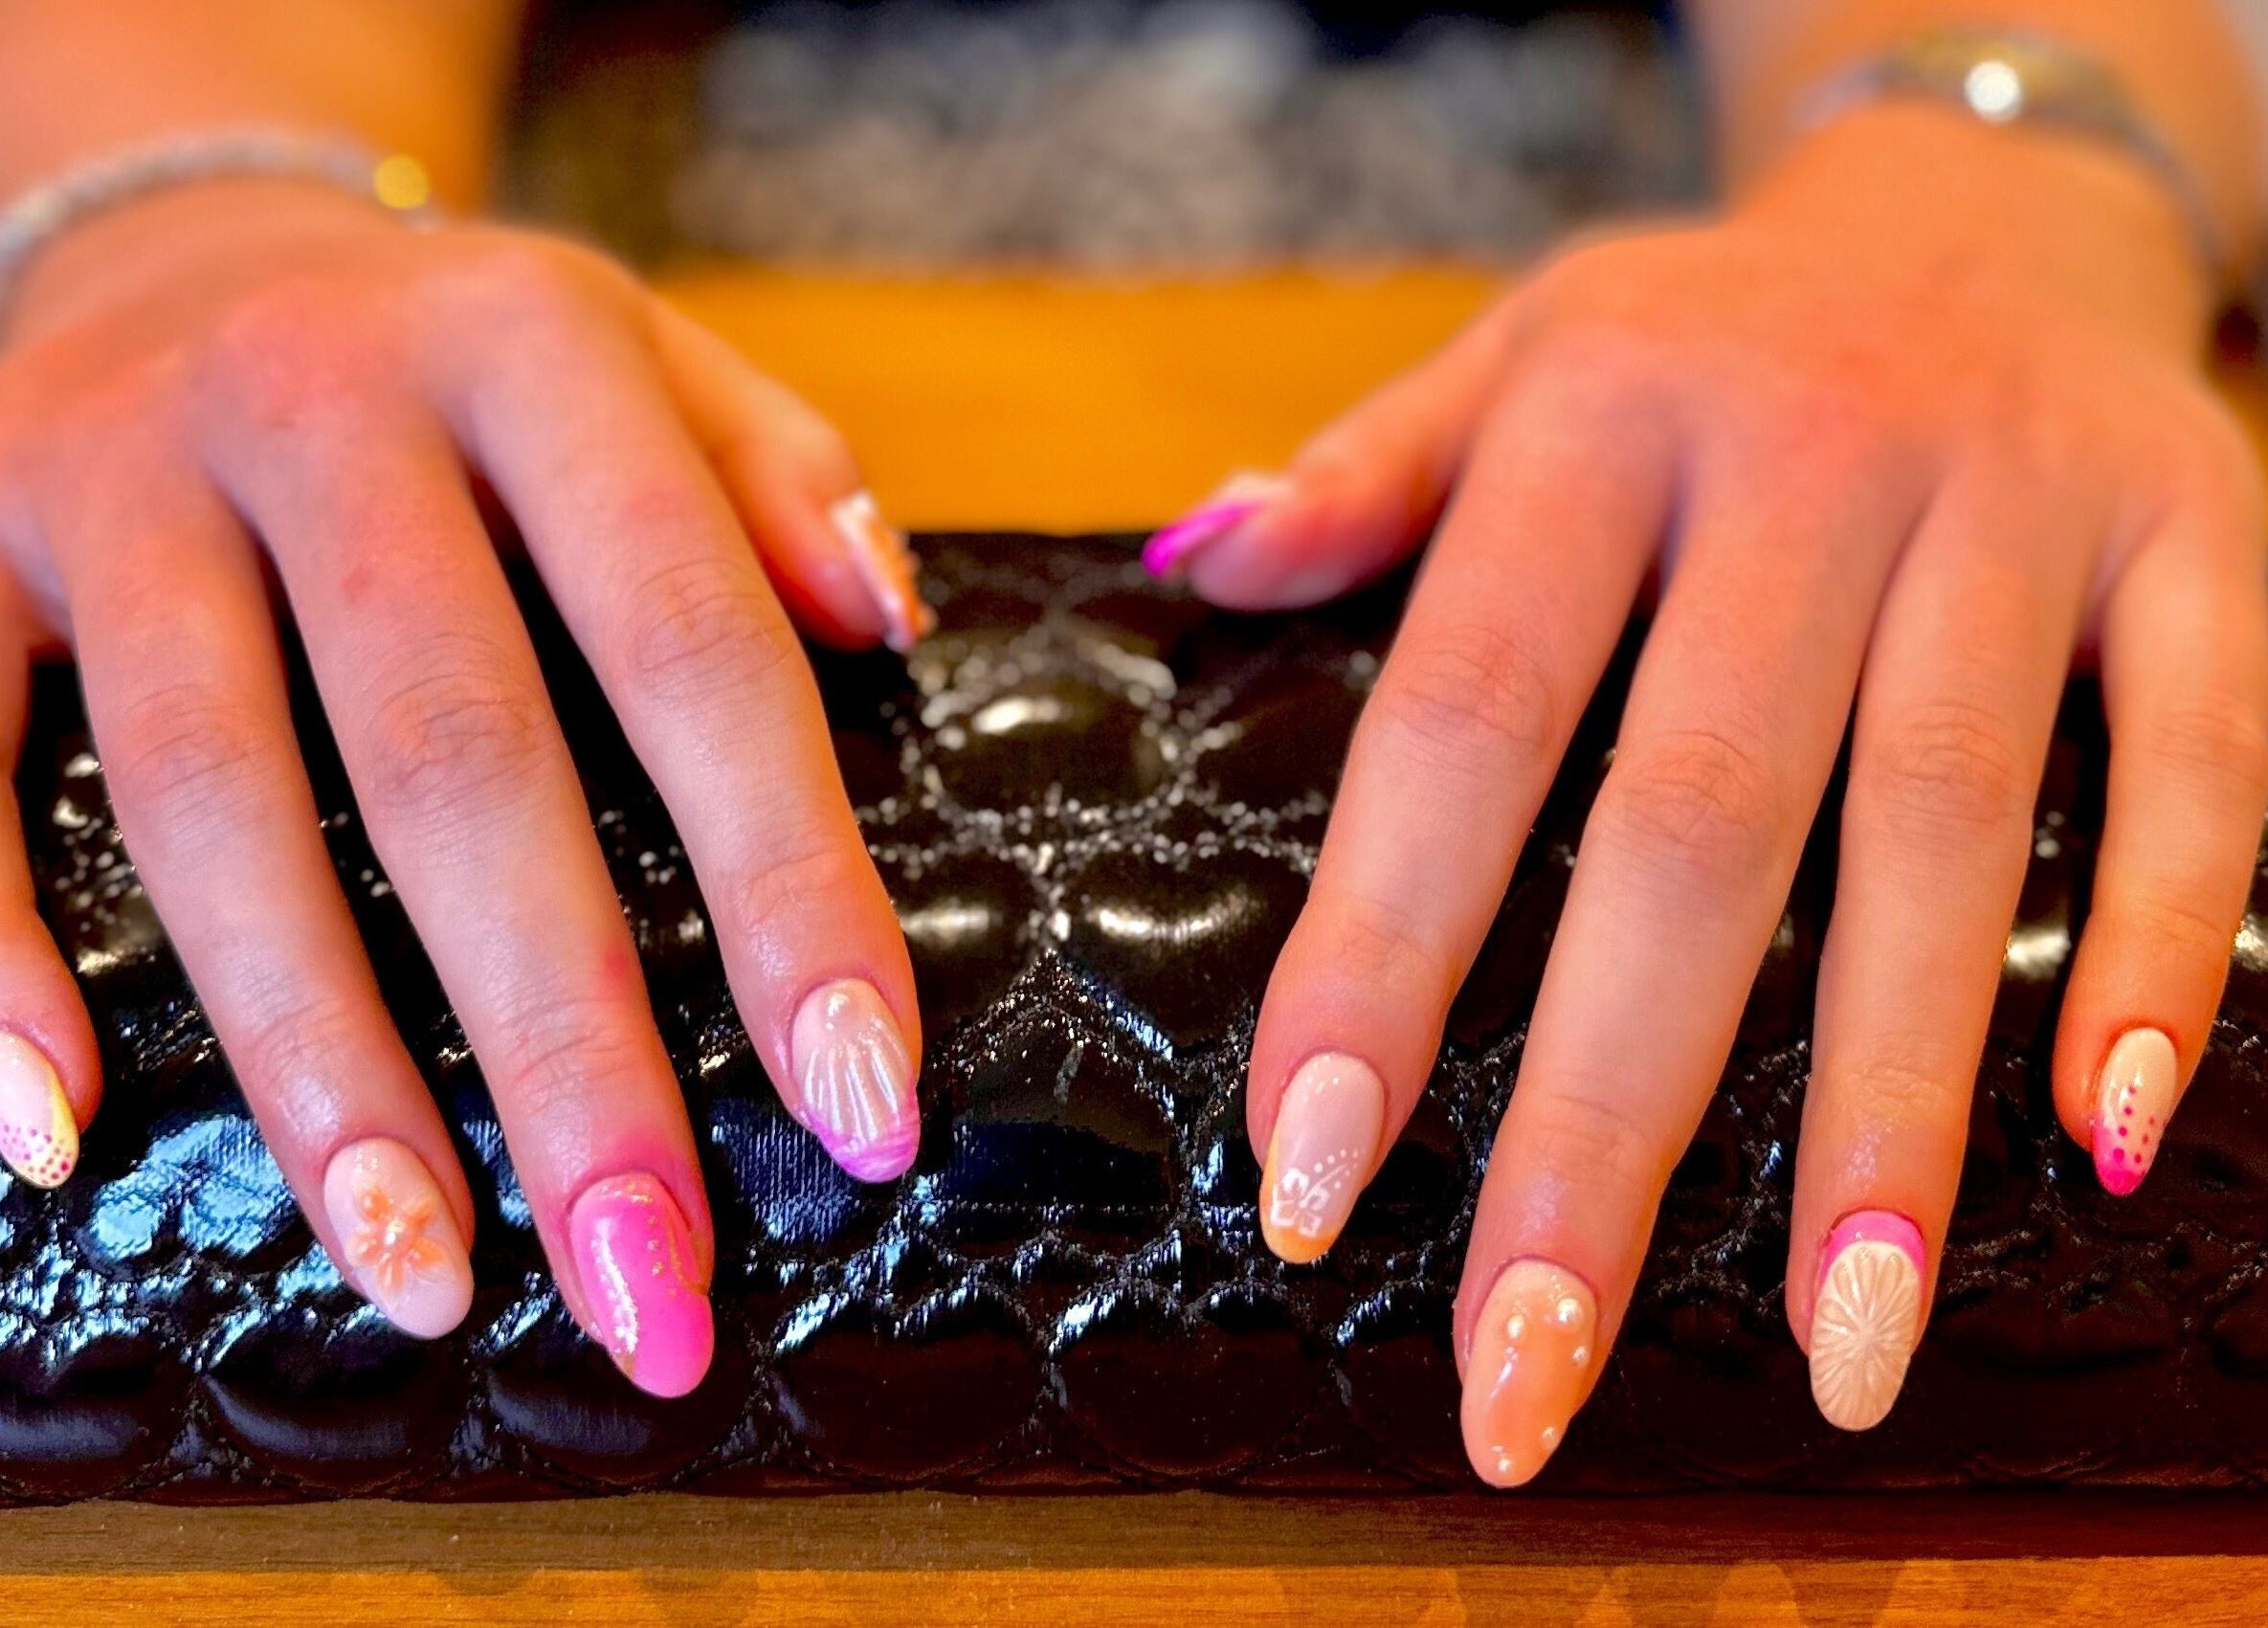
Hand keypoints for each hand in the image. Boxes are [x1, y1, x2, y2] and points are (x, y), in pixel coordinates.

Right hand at [0, 180, 932, 1392]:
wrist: (184, 226)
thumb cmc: (465, 356)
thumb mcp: (642, 353)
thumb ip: (775, 471)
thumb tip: (888, 620)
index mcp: (534, 354)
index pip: (697, 644)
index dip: (790, 883)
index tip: (865, 1104)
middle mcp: (325, 403)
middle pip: (457, 760)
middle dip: (563, 1042)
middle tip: (647, 1269)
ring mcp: (119, 475)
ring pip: (213, 798)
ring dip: (319, 1060)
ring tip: (424, 1273)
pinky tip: (56, 1136)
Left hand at [1149, 107, 2267, 1479]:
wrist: (1977, 203)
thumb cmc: (1704, 331)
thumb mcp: (1518, 350)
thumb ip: (1366, 469)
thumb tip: (1193, 564)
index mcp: (1597, 423)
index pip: (1459, 722)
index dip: (1378, 958)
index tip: (1310, 1182)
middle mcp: (1803, 462)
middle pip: (1688, 832)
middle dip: (1604, 1125)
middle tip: (1530, 1374)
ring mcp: (2013, 507)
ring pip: (1942, 830)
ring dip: (1885, 1112)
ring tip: (1832, 1354)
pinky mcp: (2194, 542)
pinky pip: (2200, 758)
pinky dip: (2161, 947)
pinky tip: (2104, 1146)